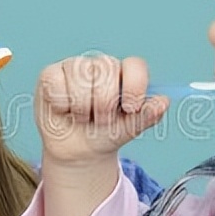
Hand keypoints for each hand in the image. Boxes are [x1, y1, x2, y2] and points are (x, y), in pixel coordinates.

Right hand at [35, 53, 166, 168]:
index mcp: (124, 73)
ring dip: (82, 108)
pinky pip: (57, 85)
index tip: (131, 108)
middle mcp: (100, 65)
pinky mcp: (51, 74)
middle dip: (104, 105)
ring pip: (80, 80)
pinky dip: (62, 105)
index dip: (134, 86)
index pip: (134, 65)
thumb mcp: (128, 129)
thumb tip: (164, 102)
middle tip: (102, 119)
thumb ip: (147, 115)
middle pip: (107, 71)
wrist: (77, 150)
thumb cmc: (104, 133)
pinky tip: (64, 110)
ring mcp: (74, 66)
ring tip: (83, 117)